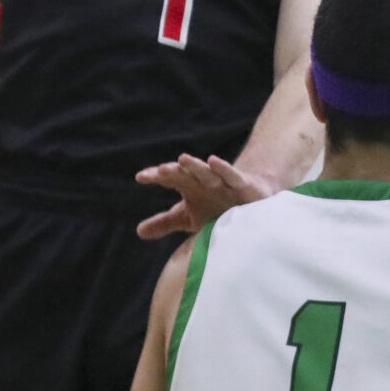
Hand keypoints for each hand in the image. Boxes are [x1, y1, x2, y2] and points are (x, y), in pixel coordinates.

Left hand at [135, 154, 273, 238]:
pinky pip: (231, 175)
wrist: (251, 202)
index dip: (155, 177)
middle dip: (173, 172)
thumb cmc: (216, 208)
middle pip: (185, 174)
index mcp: (189, 186)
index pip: (169, 179)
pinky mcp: (241, 184)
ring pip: (206, 172)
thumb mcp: (189, 219)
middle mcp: (203, 181)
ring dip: (195, 166)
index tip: (140, 177)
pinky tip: (213, 161)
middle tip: (161, 170)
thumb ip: (165, 222)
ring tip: (182, 159)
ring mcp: (222, 182)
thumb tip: (138, 231)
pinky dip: (223, 169)